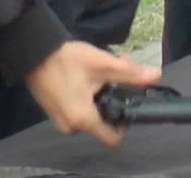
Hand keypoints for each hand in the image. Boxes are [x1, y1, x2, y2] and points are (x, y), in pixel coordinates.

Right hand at [25, 40, 159, 147]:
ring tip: (108, 69)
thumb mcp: (104, 65)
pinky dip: (88, 95)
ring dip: (102, 94)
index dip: (126, 124)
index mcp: (83, 120)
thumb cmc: (68, 60)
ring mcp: (60, 120)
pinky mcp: (55, 111)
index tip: (130, 104)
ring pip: (91, 113)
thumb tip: (156, 76)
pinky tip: (92, 74)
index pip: (112, 139)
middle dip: (114, 99)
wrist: (34, 51)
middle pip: (103, 122)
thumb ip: (130, 74)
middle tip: (119, 77)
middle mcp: (71, 127)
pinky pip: (78, 109)